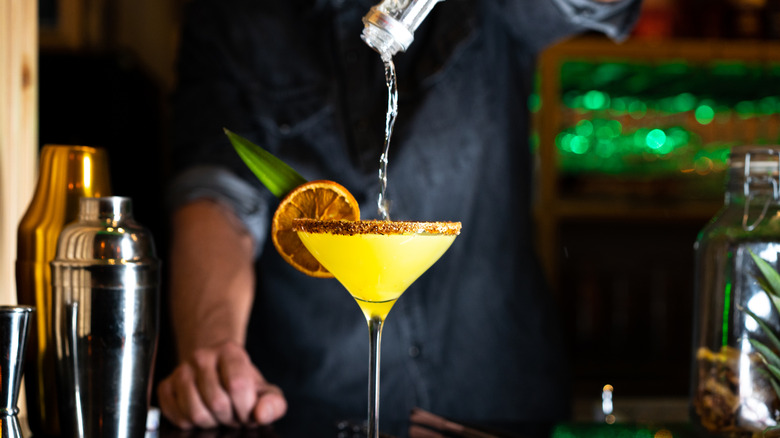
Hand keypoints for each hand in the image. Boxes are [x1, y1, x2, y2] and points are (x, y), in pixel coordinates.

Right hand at [157, 341, 286, 428]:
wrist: (215, 367)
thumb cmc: (242, 382)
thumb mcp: (265, 390)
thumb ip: (273, 403)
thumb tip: (261, 414)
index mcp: (230, 351)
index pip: (238, 385)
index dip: (246, 408)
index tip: (248, 412)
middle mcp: (202, 356)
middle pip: (217, 402)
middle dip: (230, 417)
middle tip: (233, 414)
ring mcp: (181, 370)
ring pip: (195, 412)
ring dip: (211, 422)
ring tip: (219, 414)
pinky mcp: (165, 386)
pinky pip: (177, 417)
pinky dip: (191, 423)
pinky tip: (202, 412)